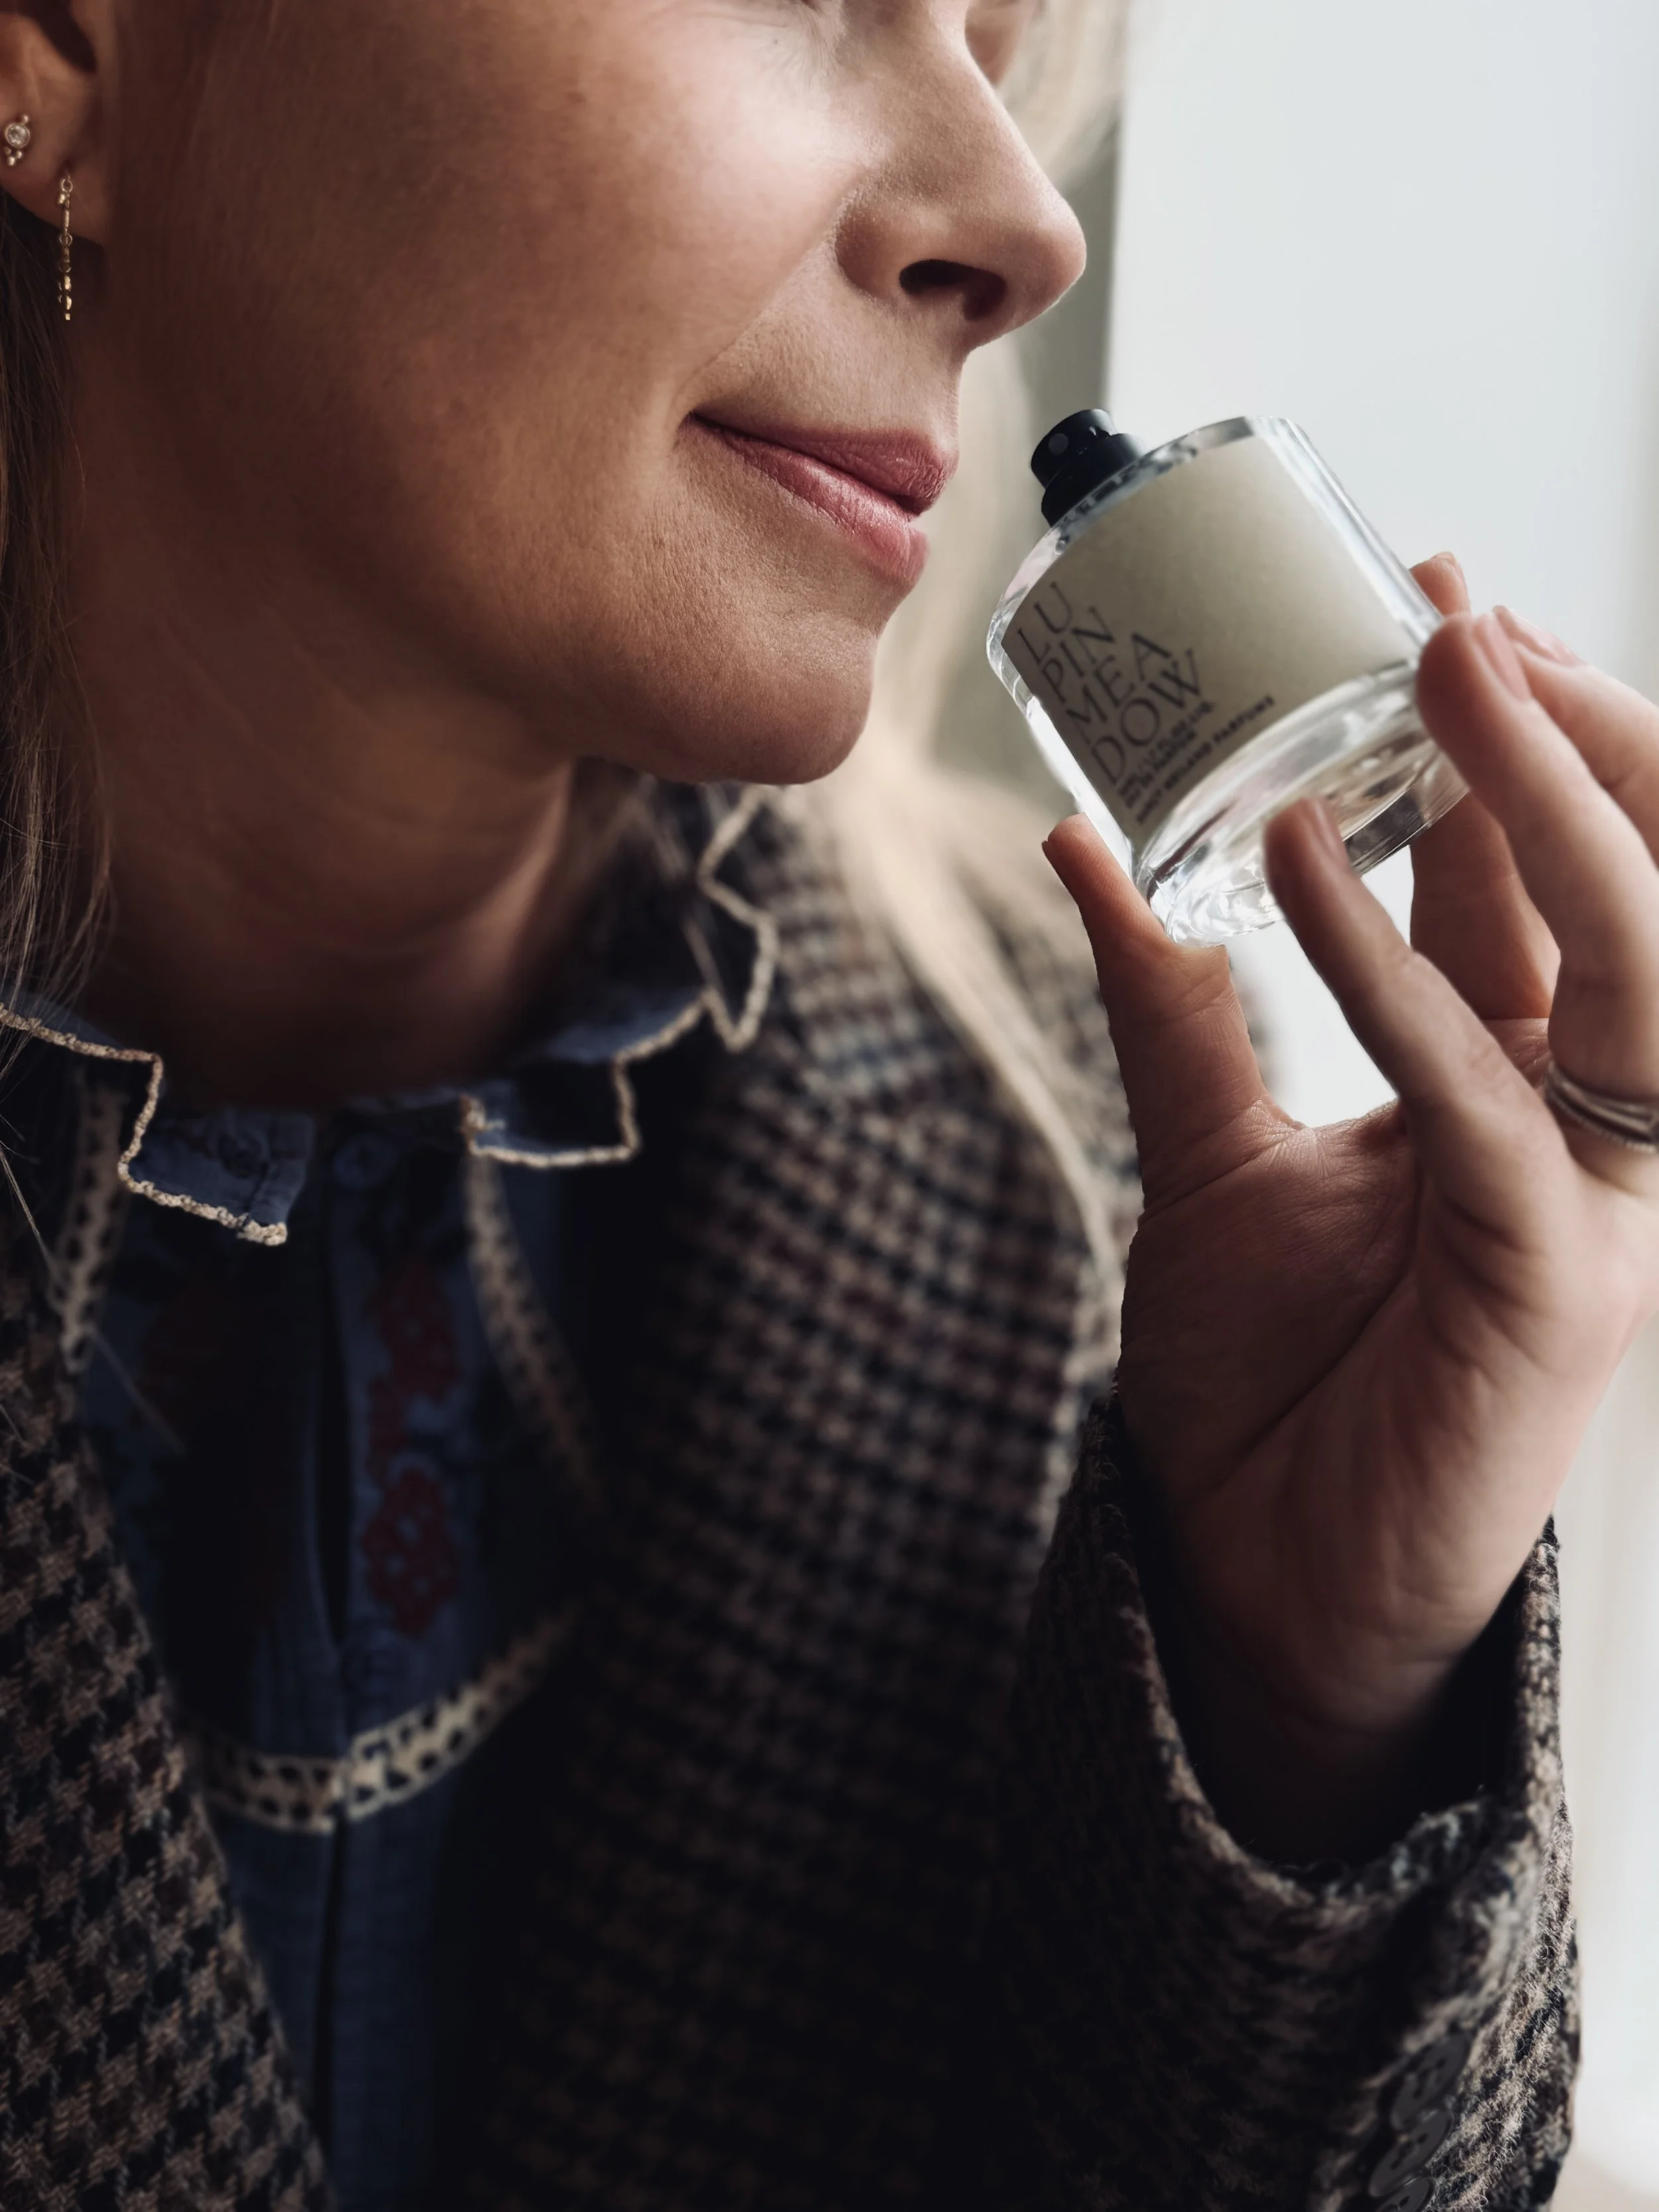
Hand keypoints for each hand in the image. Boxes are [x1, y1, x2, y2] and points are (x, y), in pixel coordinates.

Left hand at [1046, 556, 1658, 1859]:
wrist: (1256, 1574)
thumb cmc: (1263, 1379)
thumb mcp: (1208, 1150)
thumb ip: (1173, 1000)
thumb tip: (1085, 845)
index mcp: (1513, 1084)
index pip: (1535, 883)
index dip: (1496, 746)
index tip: (1424, 614)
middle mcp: (1579, 1128)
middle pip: (1628, 889)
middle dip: (1561, 736)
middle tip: (1456, 606)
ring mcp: (1591, 1204)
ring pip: (1628, 963)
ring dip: (1542, 804)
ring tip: (1442, 667)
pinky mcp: (1556, 1282)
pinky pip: (1485, 1094)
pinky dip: (1396, 970)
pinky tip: (1310, 855)